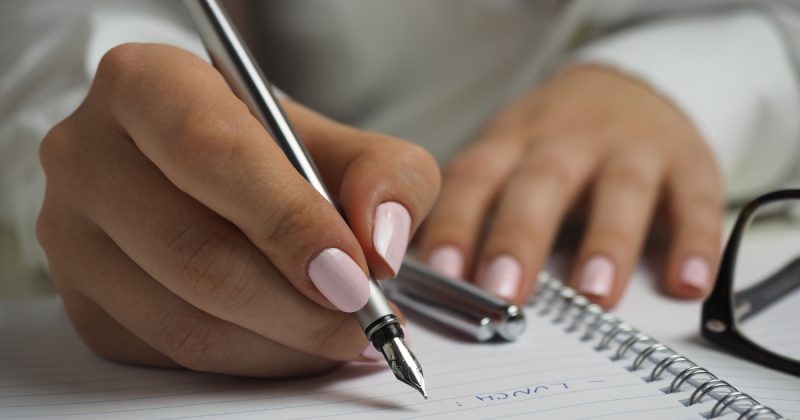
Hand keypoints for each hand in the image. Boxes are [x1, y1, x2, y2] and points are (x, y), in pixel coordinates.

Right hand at [37, 43, 439, 375]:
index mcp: (147, 84)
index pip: (214, 153)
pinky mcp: (84, 302)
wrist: (210, 176)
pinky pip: (173, 355)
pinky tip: (292, 341)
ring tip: (340, 334)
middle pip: (197, 252)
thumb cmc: (274, 153)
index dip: (290, 222)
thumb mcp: (343, 143)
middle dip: (299, 305)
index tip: (354, 273)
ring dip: (283, 344)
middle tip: (363, 319)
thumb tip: (381, 244)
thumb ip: (386, 176)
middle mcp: (90, 155)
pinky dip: (252, 360)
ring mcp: (73, 236)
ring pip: (185, 320)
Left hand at [418, 65, 722, 307]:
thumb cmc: (553, 142)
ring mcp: (631, 148)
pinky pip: (696, 201)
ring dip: (607, 242)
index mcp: (514, 141)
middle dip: (520, 237)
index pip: (475, 178)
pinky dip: (695, 243)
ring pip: (620, 190)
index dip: (456, 223)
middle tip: (503, 292)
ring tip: (594, 294)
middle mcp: (569, 139)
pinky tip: (687, 283)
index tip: (440, 274)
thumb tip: (431, 280)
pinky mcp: (688, 162)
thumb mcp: (508, 156)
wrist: (629, 88)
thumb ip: (476, 209)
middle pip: (542, 182)